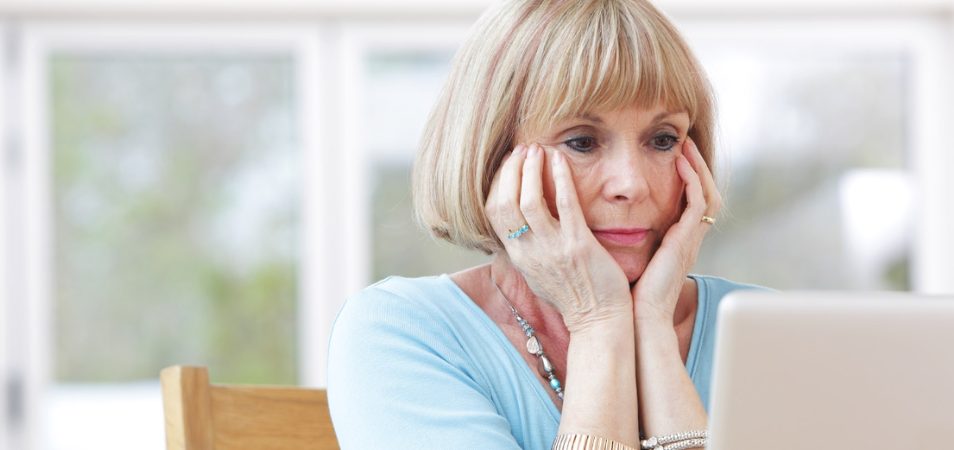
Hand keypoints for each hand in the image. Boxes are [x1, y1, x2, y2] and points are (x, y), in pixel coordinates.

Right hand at [485, 143, 631, 332]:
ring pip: (528, 201)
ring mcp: (553, 249)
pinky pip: (565, 204)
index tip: (510, 165)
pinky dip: (560, 178)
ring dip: (531, 170)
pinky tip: (561, 159)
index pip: (494, 213)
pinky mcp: (579, 245)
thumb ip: (528, 250)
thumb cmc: (574, 297)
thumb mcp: (539, 275)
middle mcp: (530, 252)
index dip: (498, 184)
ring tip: (539, 150)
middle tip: (523, 150)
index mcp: (519, 257)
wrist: (599, 321)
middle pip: (505, 203)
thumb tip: (519, 229)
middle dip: (511, 171)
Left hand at [631, 137, 721, 324]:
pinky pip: (698, 205)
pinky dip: (692, 182)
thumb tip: (599, 219)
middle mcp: (687, 240)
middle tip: (685, 143)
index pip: (690, 203)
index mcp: (676, 243)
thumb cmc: (625, 294)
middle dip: (697, 167)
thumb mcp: (626, 258)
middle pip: (705, 194)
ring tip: (685, 147)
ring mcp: (689, 241)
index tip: (674, 155)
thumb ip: (622, 238)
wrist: (636, 319)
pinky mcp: (685, 242)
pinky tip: (680, 165)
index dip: (686, 178)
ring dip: (698, 169)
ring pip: (707, 195)